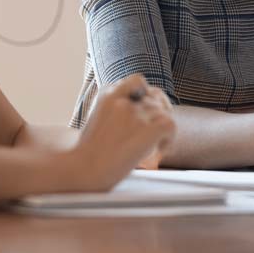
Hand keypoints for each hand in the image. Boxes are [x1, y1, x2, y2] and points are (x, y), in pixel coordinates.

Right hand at [70, 74, 175, 189]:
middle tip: (153, 132)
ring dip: (161, 129)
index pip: (137, 81)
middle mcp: (123, 101)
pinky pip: (170, 125)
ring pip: (163, 112)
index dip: (145, 95)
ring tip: (153, 147)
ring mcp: (135, 115)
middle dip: (157, 113)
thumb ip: (116, 109)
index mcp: (107, 94)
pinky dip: (169, 138)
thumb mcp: (96, 118)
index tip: (143, 111)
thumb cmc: (87, 152)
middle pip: (154, 98)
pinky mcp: (148, 130)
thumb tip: (143, 110)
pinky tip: (159, 151)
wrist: (83, 171)